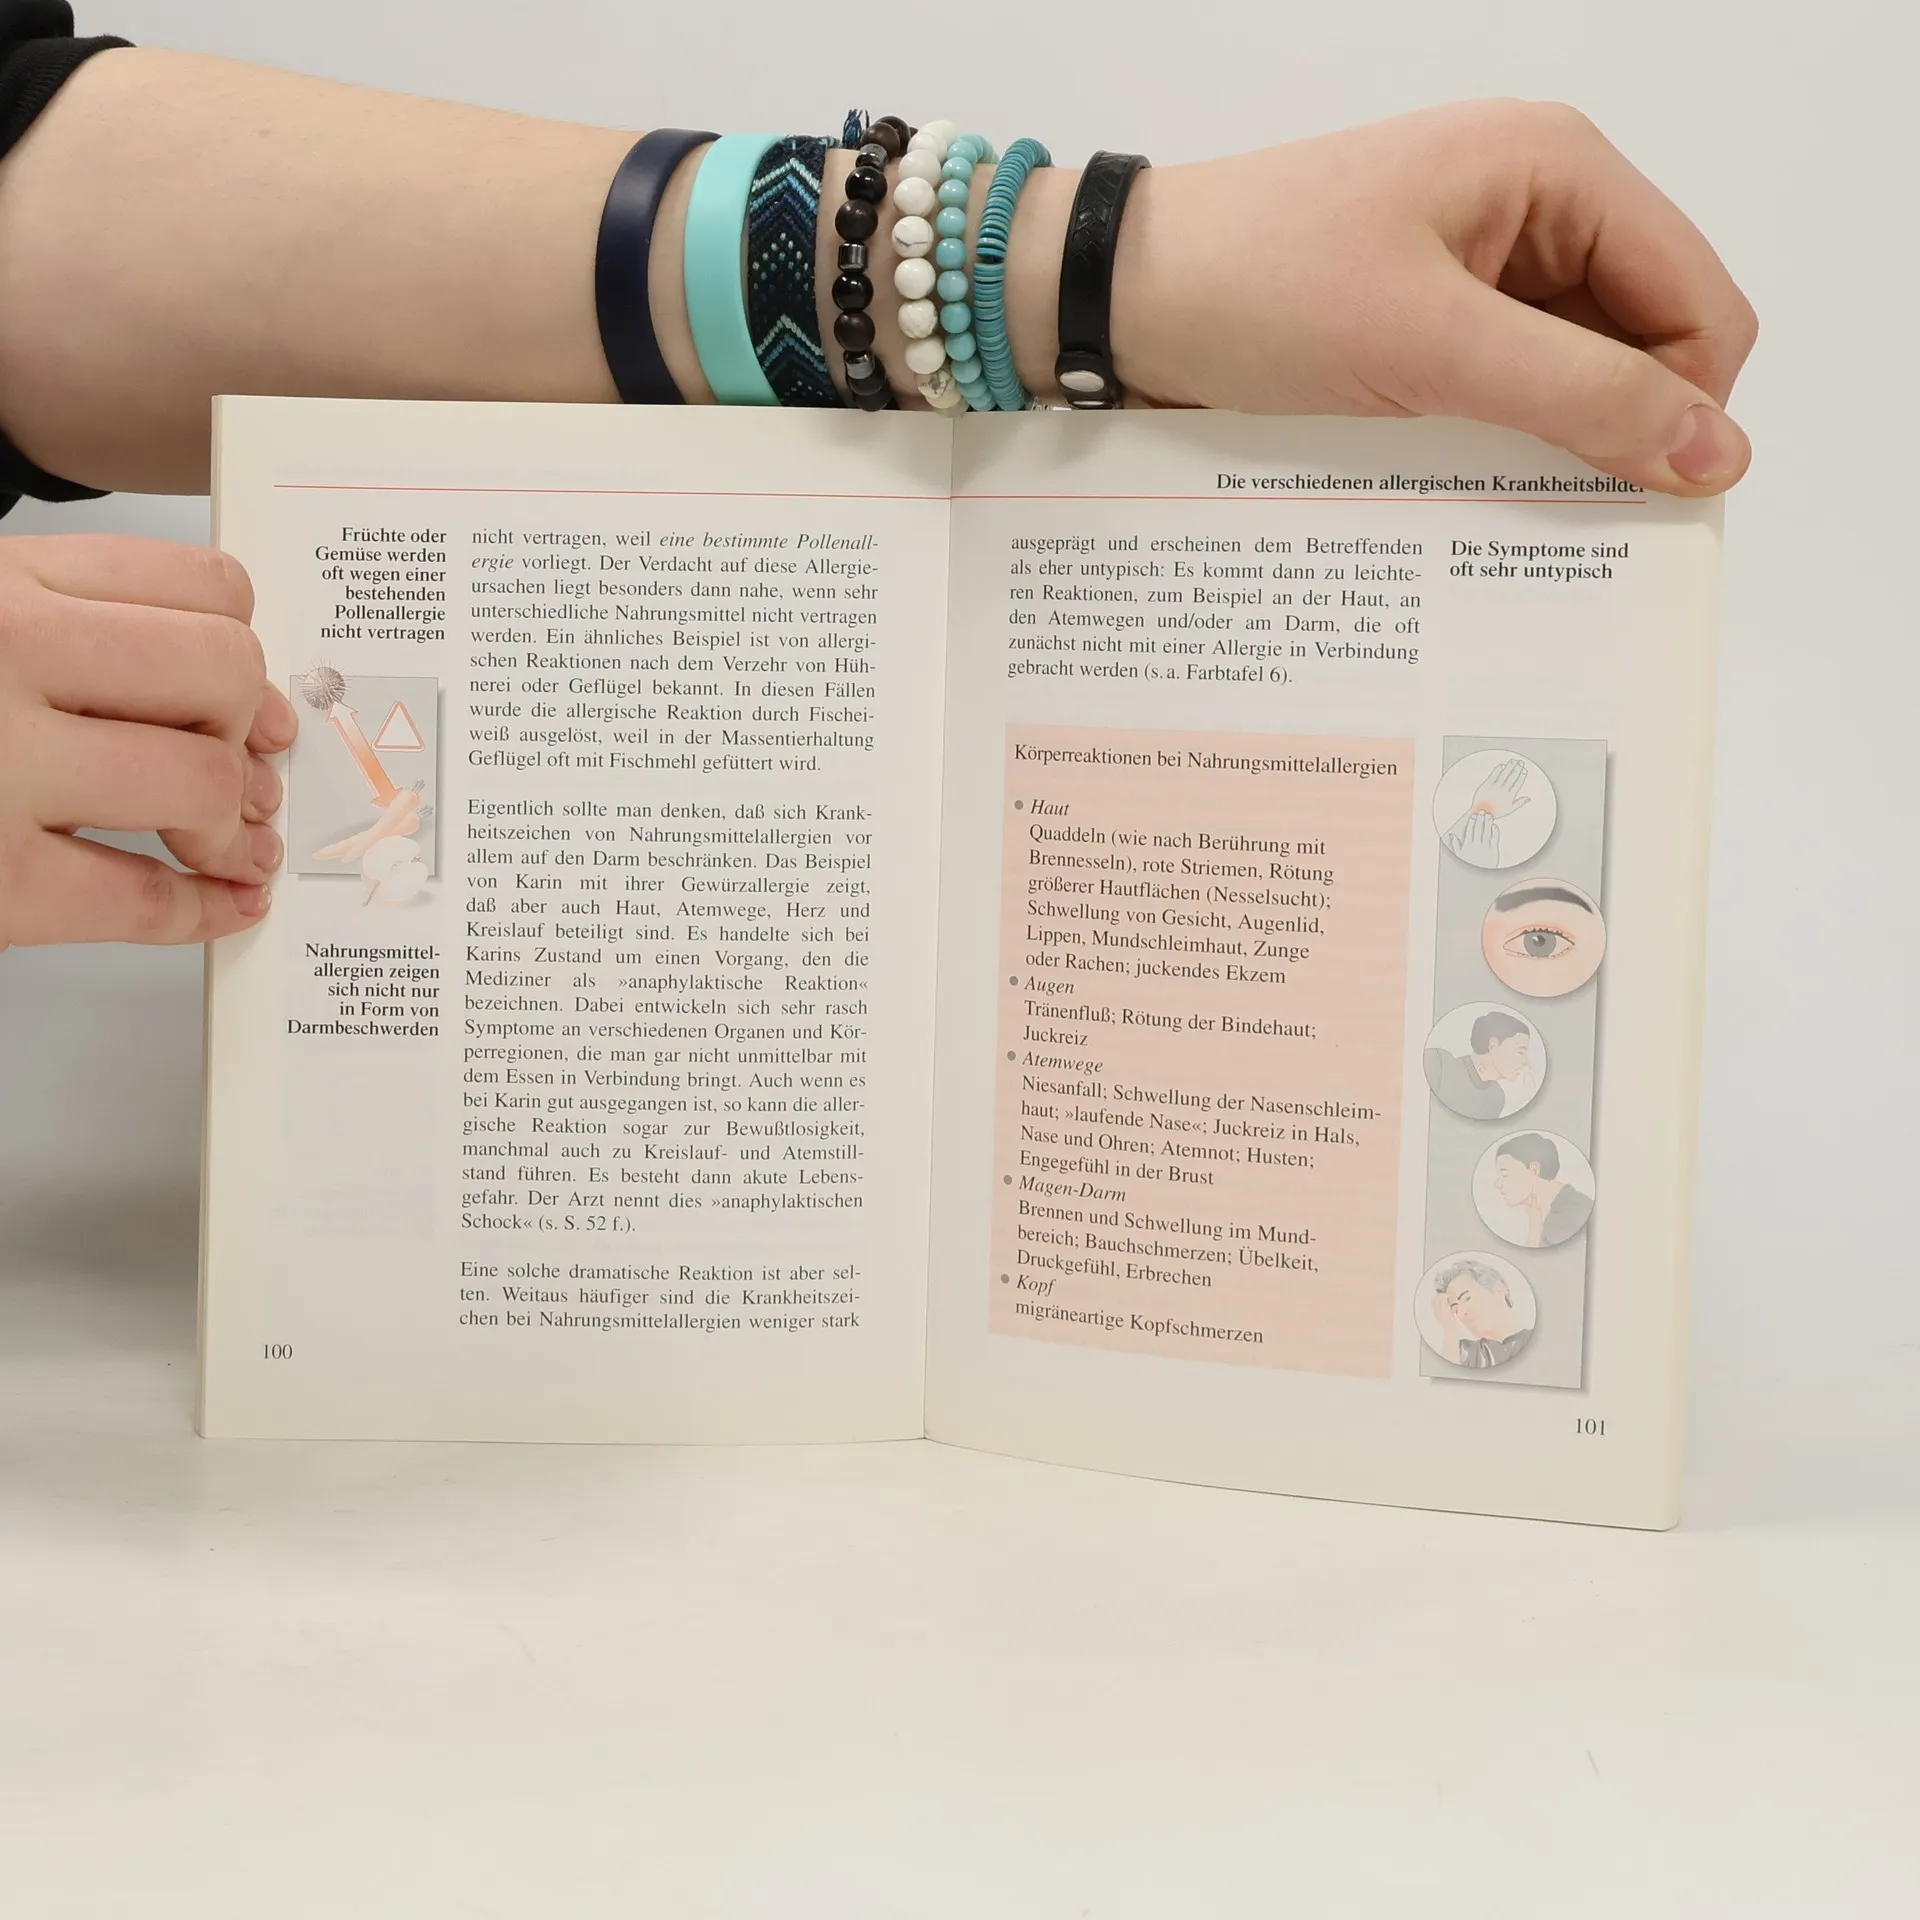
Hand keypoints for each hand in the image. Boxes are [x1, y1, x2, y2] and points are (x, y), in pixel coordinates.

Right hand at [0, 534, 293, 949]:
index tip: (245, 698)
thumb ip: (78, 632)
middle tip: (243, 776)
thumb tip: (238, 701)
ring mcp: (2, 766)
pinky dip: (199, 911)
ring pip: (199, 780)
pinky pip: (142, 900)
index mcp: (8, 586)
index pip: (200, 586)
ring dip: (230, 831)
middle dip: (243, 733)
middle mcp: (7, 653)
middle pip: (221, 671)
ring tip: (229, 850)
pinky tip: (214, 905)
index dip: (245, 652)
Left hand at [1118, 101, 1757, 494]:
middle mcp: (1534, 213)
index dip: (1688, 406)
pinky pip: (1501, 399)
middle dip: (1617, 432)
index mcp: (1559, 171)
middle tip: (1557, 519)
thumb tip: (1718, 453)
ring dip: (1549, 451)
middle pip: (1643, 346)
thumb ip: (1580, 397)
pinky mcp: (1427, 329)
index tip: (1640, 499)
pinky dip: (1494, 451)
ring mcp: (1479, 274)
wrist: (1118, 301)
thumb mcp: (1431, 345)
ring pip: (1570, 383)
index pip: (1698, 301)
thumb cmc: (1258, 286)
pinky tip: (1455, 492)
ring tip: (1491, 506)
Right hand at [1443, 808, 1501, 865]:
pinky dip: (1495, 831)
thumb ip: (1455, 845)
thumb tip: (1452, 836)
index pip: (1470, 830)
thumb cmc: (1469, 867)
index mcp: (1467, 844)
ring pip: (1487, 831)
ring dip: (1488, 822)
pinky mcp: (1494, 849)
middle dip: (1480, 819)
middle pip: (1479, 828)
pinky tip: (1495, 826)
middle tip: (1483, 811)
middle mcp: (1477, 844)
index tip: (1474, 815)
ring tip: (1489, 816)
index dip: (1472, 821)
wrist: (1479, 878)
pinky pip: (1495, 838)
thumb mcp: (1458, 856)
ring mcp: (1486, 846)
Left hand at [1471, 757, 1532, 818]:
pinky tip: (1502, 765)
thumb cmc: (1495, 811)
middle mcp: (1503, 790)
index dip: (1522, 776)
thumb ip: (1519, 803)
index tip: (1525, 770)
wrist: (1481, 812)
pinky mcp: (1487, 784)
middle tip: (1521, 762)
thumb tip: (1528, 798)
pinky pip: (1494, 775)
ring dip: (1509, 767)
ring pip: (1504, 774)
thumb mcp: (1509, 809)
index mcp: (1510, 796)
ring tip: (1513, 761)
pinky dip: (1498, 769)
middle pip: (1512, 777)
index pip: (1517, 784)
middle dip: (1517, 769)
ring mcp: (1495, 787)